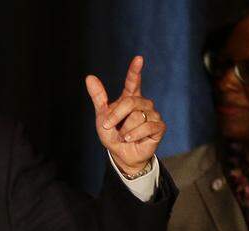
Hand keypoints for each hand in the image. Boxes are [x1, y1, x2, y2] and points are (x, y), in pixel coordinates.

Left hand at [85, 56, 165, 175]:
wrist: (121, 154)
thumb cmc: (113, 134)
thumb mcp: (102, 116)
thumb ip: (98, 97)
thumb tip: (89, 77)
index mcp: (130, 98)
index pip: (133, 81)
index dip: (135, 71)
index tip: (138, 58)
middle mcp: (143, 103)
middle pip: (130, 102)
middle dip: (116, 116)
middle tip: (108, 126)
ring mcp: (153, 114)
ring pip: (137, 117)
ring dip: (125, 130)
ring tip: (125, 136)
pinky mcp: (159, 127)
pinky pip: (146, 127)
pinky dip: (134, 135)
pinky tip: (130, 139)